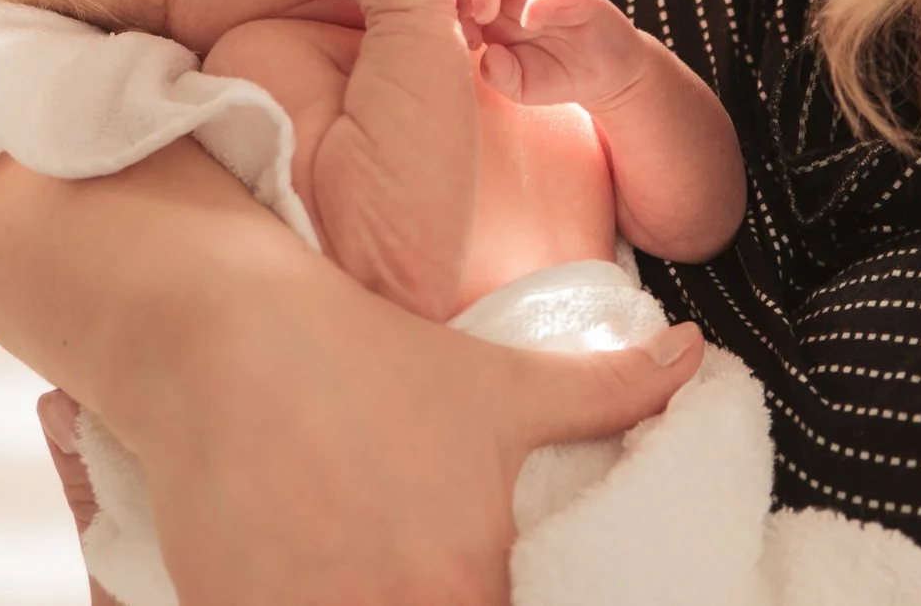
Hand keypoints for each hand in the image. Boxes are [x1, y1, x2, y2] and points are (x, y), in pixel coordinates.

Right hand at [0, 147, 704, 605]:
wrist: (225, 340)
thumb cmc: (367, 360)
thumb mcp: (500, 382)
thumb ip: (610, 389)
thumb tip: (695, 356)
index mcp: (470, 575)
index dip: (529, 602)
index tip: (516, 582)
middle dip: (453, 603)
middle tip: (436, 571)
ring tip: (373, 571)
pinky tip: (314, 581)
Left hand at [449, 0, 649, 109]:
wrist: (606, 76)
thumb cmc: (557, 74)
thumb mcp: (520, 87)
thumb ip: (499, 75)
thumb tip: (487, 54)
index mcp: (493, 7)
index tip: (439, 28)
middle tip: (462, 20)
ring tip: (486, 18)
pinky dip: (537, 0)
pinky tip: (531, 24)